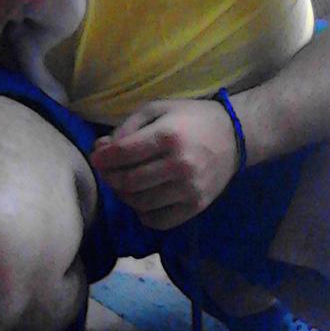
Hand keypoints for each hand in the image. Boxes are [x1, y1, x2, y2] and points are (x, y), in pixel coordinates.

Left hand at [90, 97, 241, 229]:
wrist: (234, 137)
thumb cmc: (191, 118)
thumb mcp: (158, 109)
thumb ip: (128, 127)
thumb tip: (102, 148)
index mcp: (168, 136)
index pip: (124, 154)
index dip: (103, 158)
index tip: (95, 158)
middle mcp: (179, 165)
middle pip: (129, 181)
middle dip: (110, 177)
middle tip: (105, 171)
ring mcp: (189, 189)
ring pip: (141, 203)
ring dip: (123, 195)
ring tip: (122, 183)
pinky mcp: (196, 207)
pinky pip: (159, 220)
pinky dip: (143, 213)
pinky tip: (142, 199)